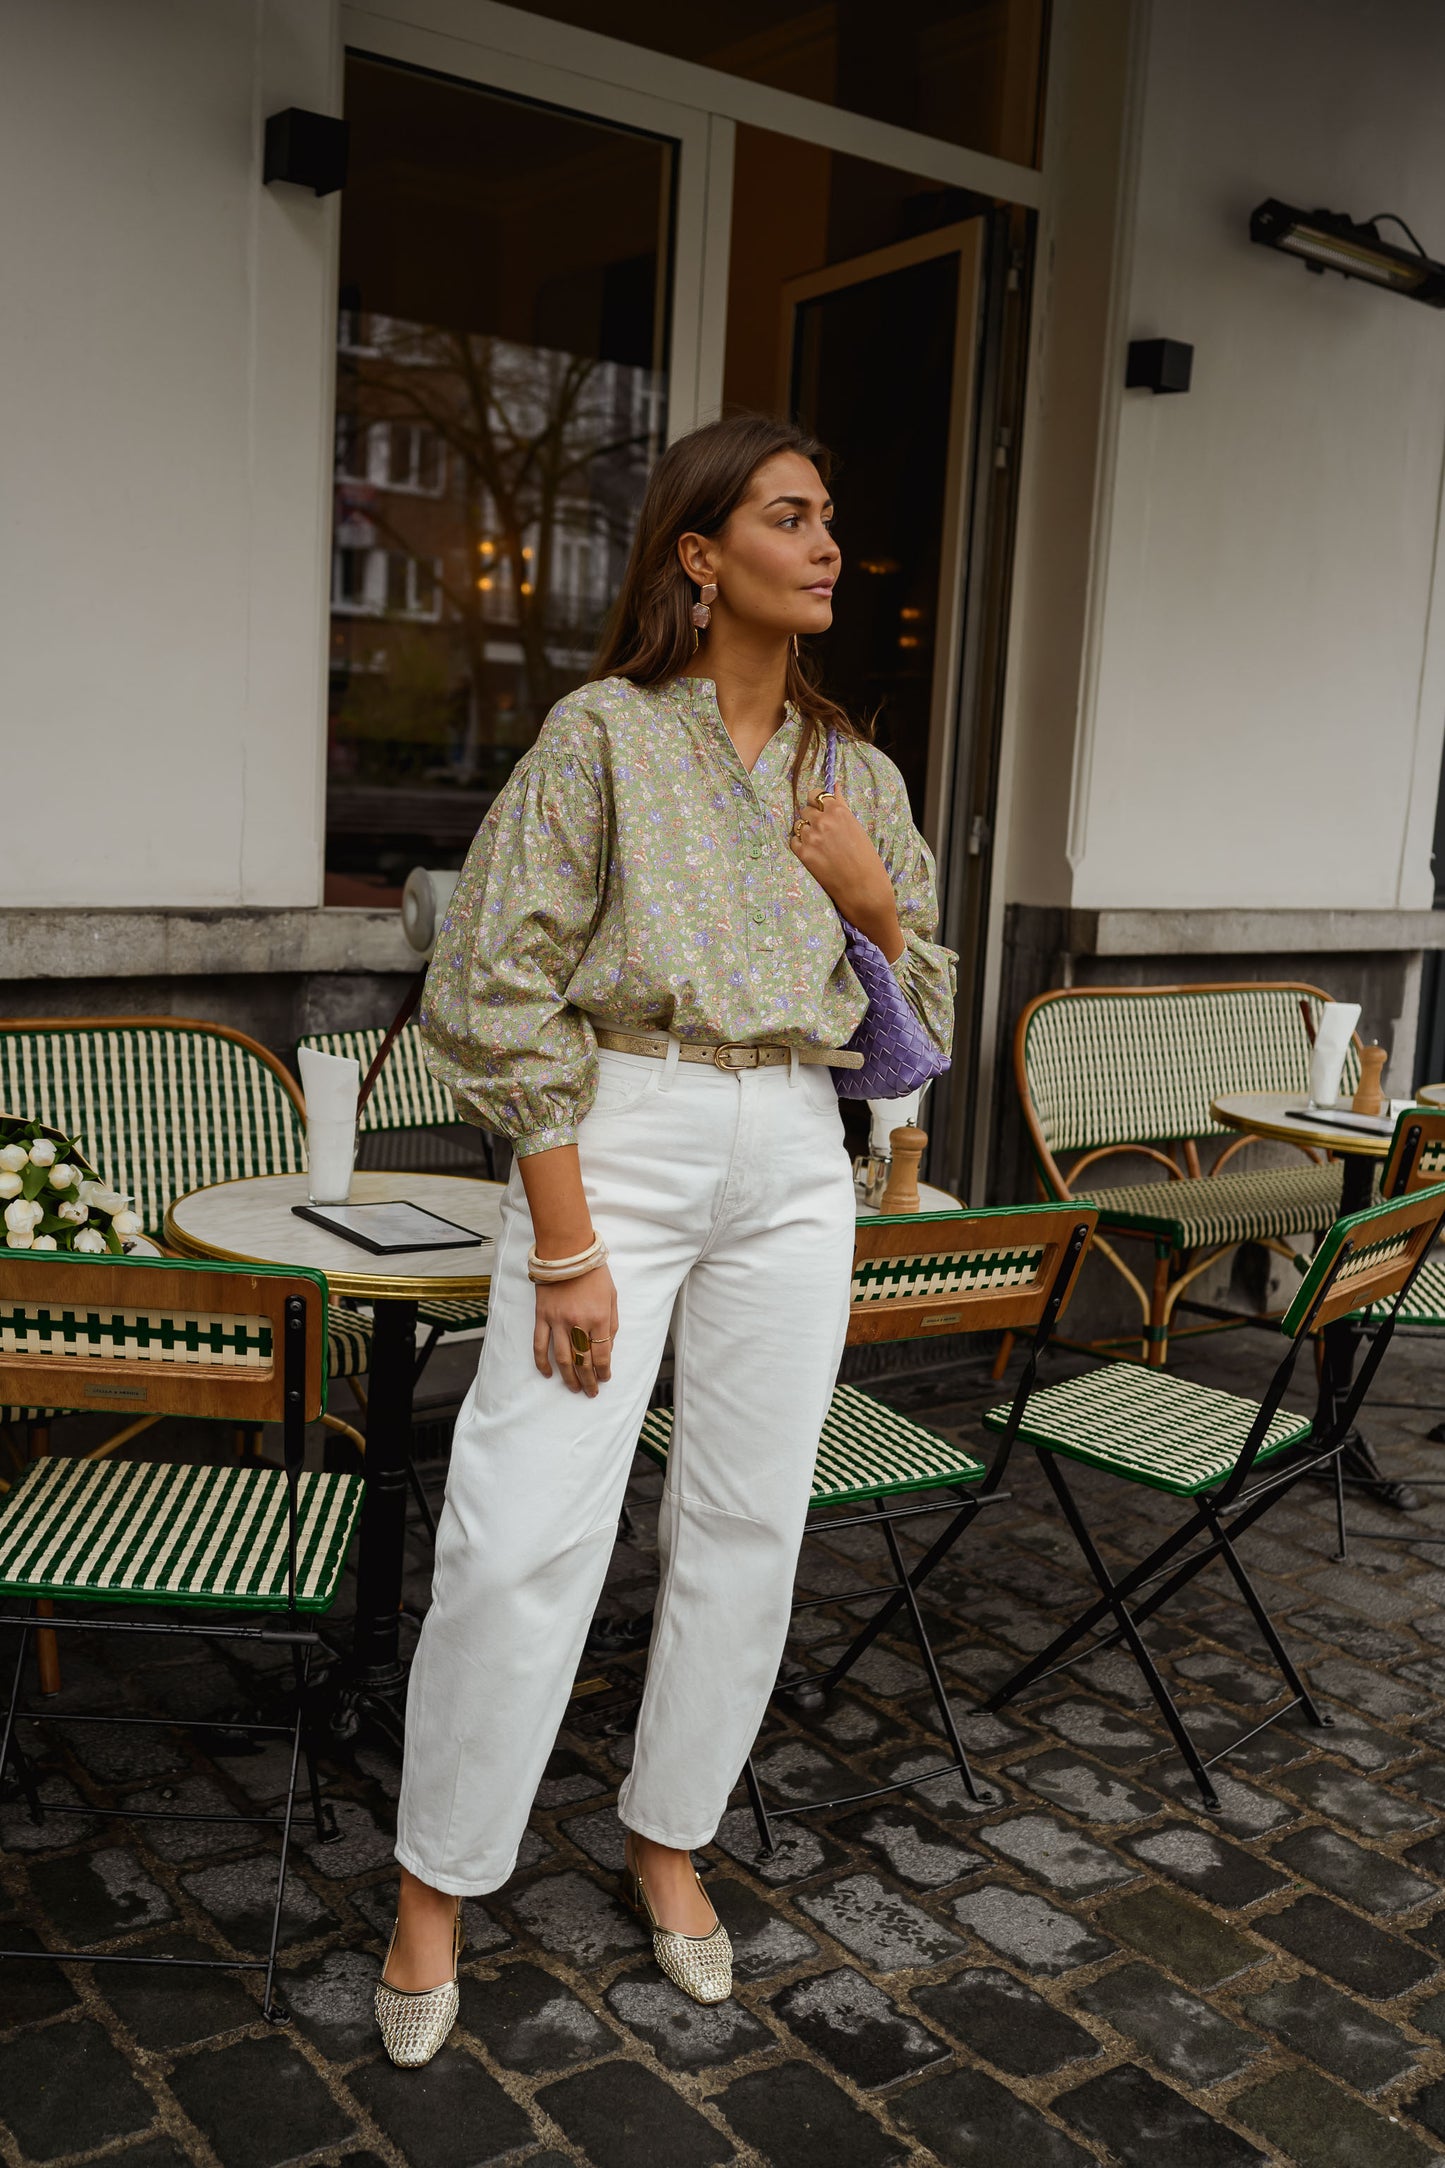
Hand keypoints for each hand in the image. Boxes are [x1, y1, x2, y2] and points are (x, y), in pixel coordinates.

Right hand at [533, 1263, 617, 1397]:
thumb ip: (612, 1323)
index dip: (604, 1371)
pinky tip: (547, 1374)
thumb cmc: (594, 1273)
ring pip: (562, 1358)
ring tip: (574, 1389)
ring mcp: (557, 1321)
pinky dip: (542, 1362)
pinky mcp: (542, 1317)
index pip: (602, 1354)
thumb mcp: (612, 1296)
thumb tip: (608, 1347)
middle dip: (588, 1380)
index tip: (605, 1378)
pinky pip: (540, 1345)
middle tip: (591, 1392)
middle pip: (583, 1361)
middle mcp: (578, 1323)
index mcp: (599, 1318)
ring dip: (568, 1378)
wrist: (567, 1252)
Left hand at [788, 788, 903, 960]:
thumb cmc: (866, 858)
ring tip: (820, 846)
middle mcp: (823, 821)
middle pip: (805, 810)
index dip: (817, 803)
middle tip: (823, 834)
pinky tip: (813, 854)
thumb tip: (835, 785)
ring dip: (805, 833)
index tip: (820, 811)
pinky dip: (800, 846)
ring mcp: (811, 837)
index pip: (815, 794)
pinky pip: (793, 842)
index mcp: (838, 811)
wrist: (864, 889)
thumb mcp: (856, 827)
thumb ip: (842, 805)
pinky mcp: (803, 854)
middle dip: (812, 819)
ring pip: (798, 826)